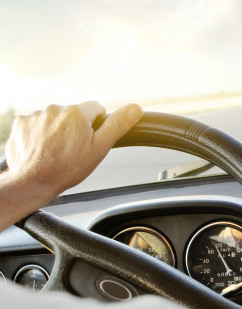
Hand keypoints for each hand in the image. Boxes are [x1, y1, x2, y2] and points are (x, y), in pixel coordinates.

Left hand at [4, 101, 141, 196]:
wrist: (32, 182)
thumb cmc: (67, 168)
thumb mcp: (100, 148)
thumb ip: (117, 125)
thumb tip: (136, 108)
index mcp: (77, 113)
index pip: (95, 108)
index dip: (97, 124)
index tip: (91, 139)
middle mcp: (56, 109)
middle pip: (73, 114)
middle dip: (75, 127)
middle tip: (73, 149)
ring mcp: (36, 116)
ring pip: (54, 119)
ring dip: (57, 131)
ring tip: (55, 151)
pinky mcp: (21, 123)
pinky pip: (36, 124)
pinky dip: (39, 134)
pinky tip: (41, 149)